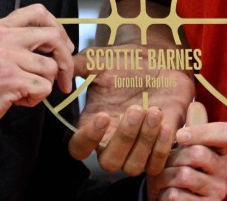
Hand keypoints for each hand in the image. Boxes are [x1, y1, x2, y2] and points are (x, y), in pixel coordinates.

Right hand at [0, 4, 73, 138]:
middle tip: (64, 77)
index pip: (38, 12)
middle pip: (53, 36)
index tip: (64, 45)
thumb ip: (16, 40)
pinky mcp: (10, 79)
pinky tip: (18, 100)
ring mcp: (6, 57)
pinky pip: (43, 87)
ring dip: (45, 84)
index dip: (58, 27)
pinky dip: (36, 98)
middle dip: (65, 59)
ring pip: (51, 67)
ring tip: (25, 91)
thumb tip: (54, 41)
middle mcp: (2, 37)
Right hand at [68, 41, 194, 175]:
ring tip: (155, 112)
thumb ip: (77, 65)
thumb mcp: (100, 59)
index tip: (103, 115)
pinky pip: (157, 165)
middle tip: (137, 108)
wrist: (160, 60)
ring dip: (145, 142)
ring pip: (134, 167)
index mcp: (93, 124)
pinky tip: (167, 124)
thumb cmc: (127, 62)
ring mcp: (136, 149)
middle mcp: (112, 141)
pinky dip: (162, 149)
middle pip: (110, 162)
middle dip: (124, 138)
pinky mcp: (158, 149)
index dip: (88, 139)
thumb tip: (60, 74)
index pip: (79, 148)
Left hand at [145, 101, 226, 199]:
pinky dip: (163, 194)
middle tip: (163, 162)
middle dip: (172, 157)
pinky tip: (165, 194)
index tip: (180, 135)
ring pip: (184, 175)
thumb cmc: (178, 168)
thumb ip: (192, 126)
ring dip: (164, 176)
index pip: (226, 133)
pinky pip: (177, 196)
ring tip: (161, 178)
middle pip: (197, 153)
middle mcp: (226, 170)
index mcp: (223, 150)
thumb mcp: (183, 146)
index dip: (202, 131)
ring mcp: (218, 191)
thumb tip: (196, 103)